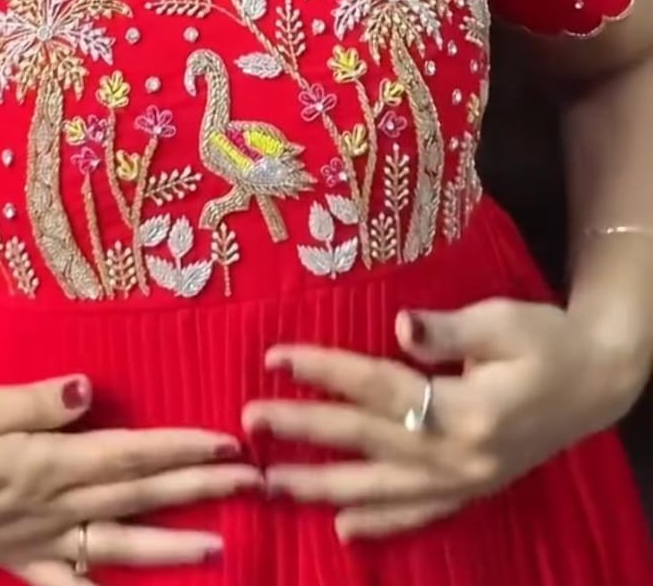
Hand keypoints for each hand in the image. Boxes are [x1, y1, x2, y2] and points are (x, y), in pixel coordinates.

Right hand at [0, 374, 261, 578]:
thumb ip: (35, 402)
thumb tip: (91, 390)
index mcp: (42, 464)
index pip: (129, 456)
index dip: (181, 449)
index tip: (229, 442)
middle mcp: (47, 509)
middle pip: (136, 498)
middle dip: (197, 489)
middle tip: (252, 482)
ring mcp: (35, 542)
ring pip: (116, 547)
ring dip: (171, 545)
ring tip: (220, 545)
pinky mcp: (18, 561)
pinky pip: (68, 585)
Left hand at [243, 298, 645, 541]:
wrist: (598, 382)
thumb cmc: (548, 340)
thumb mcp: (503, 321)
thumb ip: (449, 329)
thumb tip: (400, 326)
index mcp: (466, 409)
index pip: (378, 387)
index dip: (324, 371)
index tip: (275, 358)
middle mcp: (460, 456)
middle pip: (368, 441)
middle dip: (304, 432)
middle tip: (250, 423)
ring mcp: (466, 481)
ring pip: (382, 488)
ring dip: (323, 485)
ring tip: (272, 483)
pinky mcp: (472, 489)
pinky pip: (419, 514)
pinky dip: (381, 523)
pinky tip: (343, 528)